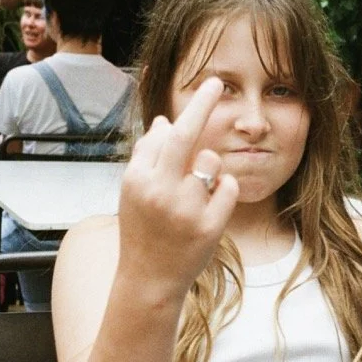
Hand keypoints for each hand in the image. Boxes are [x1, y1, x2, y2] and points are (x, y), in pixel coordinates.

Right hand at [117, 78, 238, 296]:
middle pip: (184, 136)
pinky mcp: (208, 227)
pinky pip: (227, 187)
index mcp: (138, 179)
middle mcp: (159, 191)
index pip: (166, 133)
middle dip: (202, 104)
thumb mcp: (134, 191)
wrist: (149, 278)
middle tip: (216, 83)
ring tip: (197, 189)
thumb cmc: (142, 228)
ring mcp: (185, 210)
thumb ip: (147, 155)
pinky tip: (210, 204)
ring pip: (211, 162)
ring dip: (210, 168)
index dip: (192, 107)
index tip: (210, 83)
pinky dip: (223, 189)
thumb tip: (163, 121)